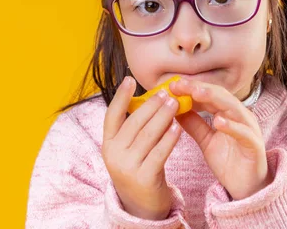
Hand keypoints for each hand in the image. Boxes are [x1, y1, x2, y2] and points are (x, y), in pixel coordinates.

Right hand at [102, 76, 182, 219]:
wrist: (141, 207)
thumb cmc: (139, 169)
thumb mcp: (129, 149)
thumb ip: (135, 128)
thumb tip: (152, 98)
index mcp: (108, 144)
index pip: (112, 116)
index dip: (120, 97)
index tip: (130, 79)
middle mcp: (114, 155)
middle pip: (134, 122)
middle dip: (151, 105)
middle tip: (166, 93)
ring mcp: (128, 167)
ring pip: (148, 135)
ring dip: (163, 116)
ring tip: (175, 104)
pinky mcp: (144, 178)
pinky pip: (160, 153)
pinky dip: (169, 138)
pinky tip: (178, 127)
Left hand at [170, 79, 273, 200]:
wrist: (246, 187)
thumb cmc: (228, 161)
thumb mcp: (206, 140)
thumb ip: (194, 124)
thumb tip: (175, 108)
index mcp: (228, 113)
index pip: (209, 95)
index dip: (191, 88)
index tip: (172, 84)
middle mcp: (240, 116)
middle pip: (220, 96)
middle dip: (199, 88)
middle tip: (181, 84)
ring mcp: (249, 128)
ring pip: (233, 108)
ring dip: (215, 99)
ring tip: (197, 93)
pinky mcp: (254, 144)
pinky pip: (244, 132)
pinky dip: (232, 126)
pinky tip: (218, 122)